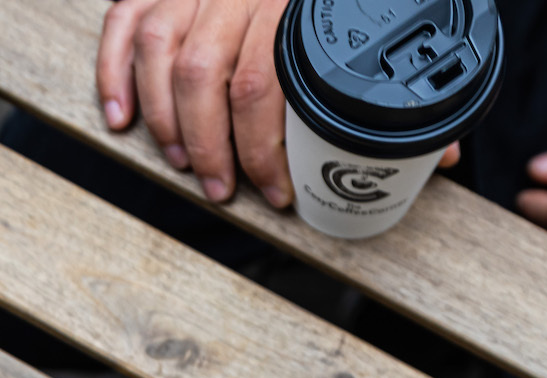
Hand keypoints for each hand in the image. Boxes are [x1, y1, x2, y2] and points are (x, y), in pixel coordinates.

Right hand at [96, 0, 458, 209]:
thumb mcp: (381, 14)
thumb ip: (401, 84)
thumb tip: (434, 155)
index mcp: (294, 2)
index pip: (265, 86)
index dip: (264, 150)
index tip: (277, 190)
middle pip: (206, 77)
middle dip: (211, 147)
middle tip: (223, 189)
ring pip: (161, 52)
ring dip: (165, 119)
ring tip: (183, 163)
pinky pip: (124, 21)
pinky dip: (112, 72)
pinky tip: (121, 119)